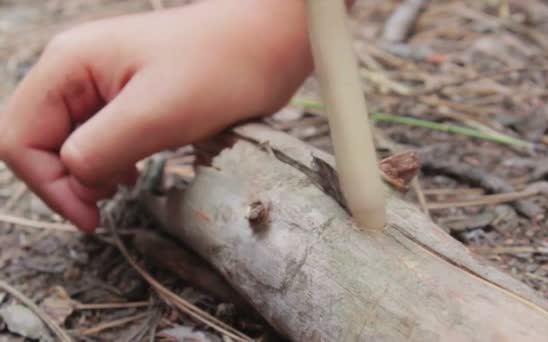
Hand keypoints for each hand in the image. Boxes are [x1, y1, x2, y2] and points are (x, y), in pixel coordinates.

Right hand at [0, 0, 312, 231]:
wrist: (267, 42)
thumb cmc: (221, 68)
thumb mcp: (158, 113)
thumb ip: (102, 148)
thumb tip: (74, 178)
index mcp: (69, 65)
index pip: (19, 137)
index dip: (47, 185)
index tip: (91, 216)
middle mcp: (76, 71)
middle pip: (40, 141)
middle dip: (67, 180)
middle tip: (108, 206)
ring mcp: (103, 83)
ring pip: (71, 142)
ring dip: (89, 173)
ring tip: (126, 185)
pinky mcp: (129, 96)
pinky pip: (100, 137)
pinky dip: (110, 162)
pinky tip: (134, 172)